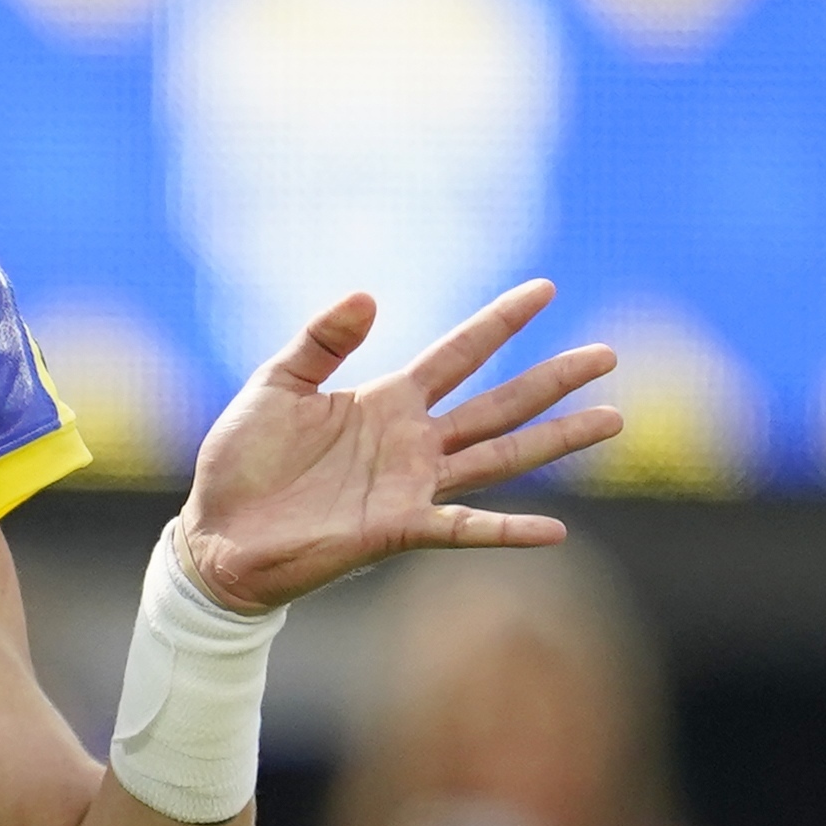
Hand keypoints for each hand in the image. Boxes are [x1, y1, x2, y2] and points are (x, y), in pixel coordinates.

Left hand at [174, 281, 620, 614]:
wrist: (216, 536)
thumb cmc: (241, 464)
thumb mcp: (275, 385)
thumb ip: (321, 341)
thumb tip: (368, 295)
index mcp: (387, 402)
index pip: (459, 353)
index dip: (501, 322)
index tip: (545, 289)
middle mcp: (413, 443)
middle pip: (499, 403)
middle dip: (553, 379)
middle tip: (609, 353)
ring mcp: (412, 487)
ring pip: (500, 456)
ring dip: (555, 440)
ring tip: (609, 419)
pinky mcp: (397, 530)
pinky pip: (464, 527)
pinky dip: (508, 530)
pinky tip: (555, 530)